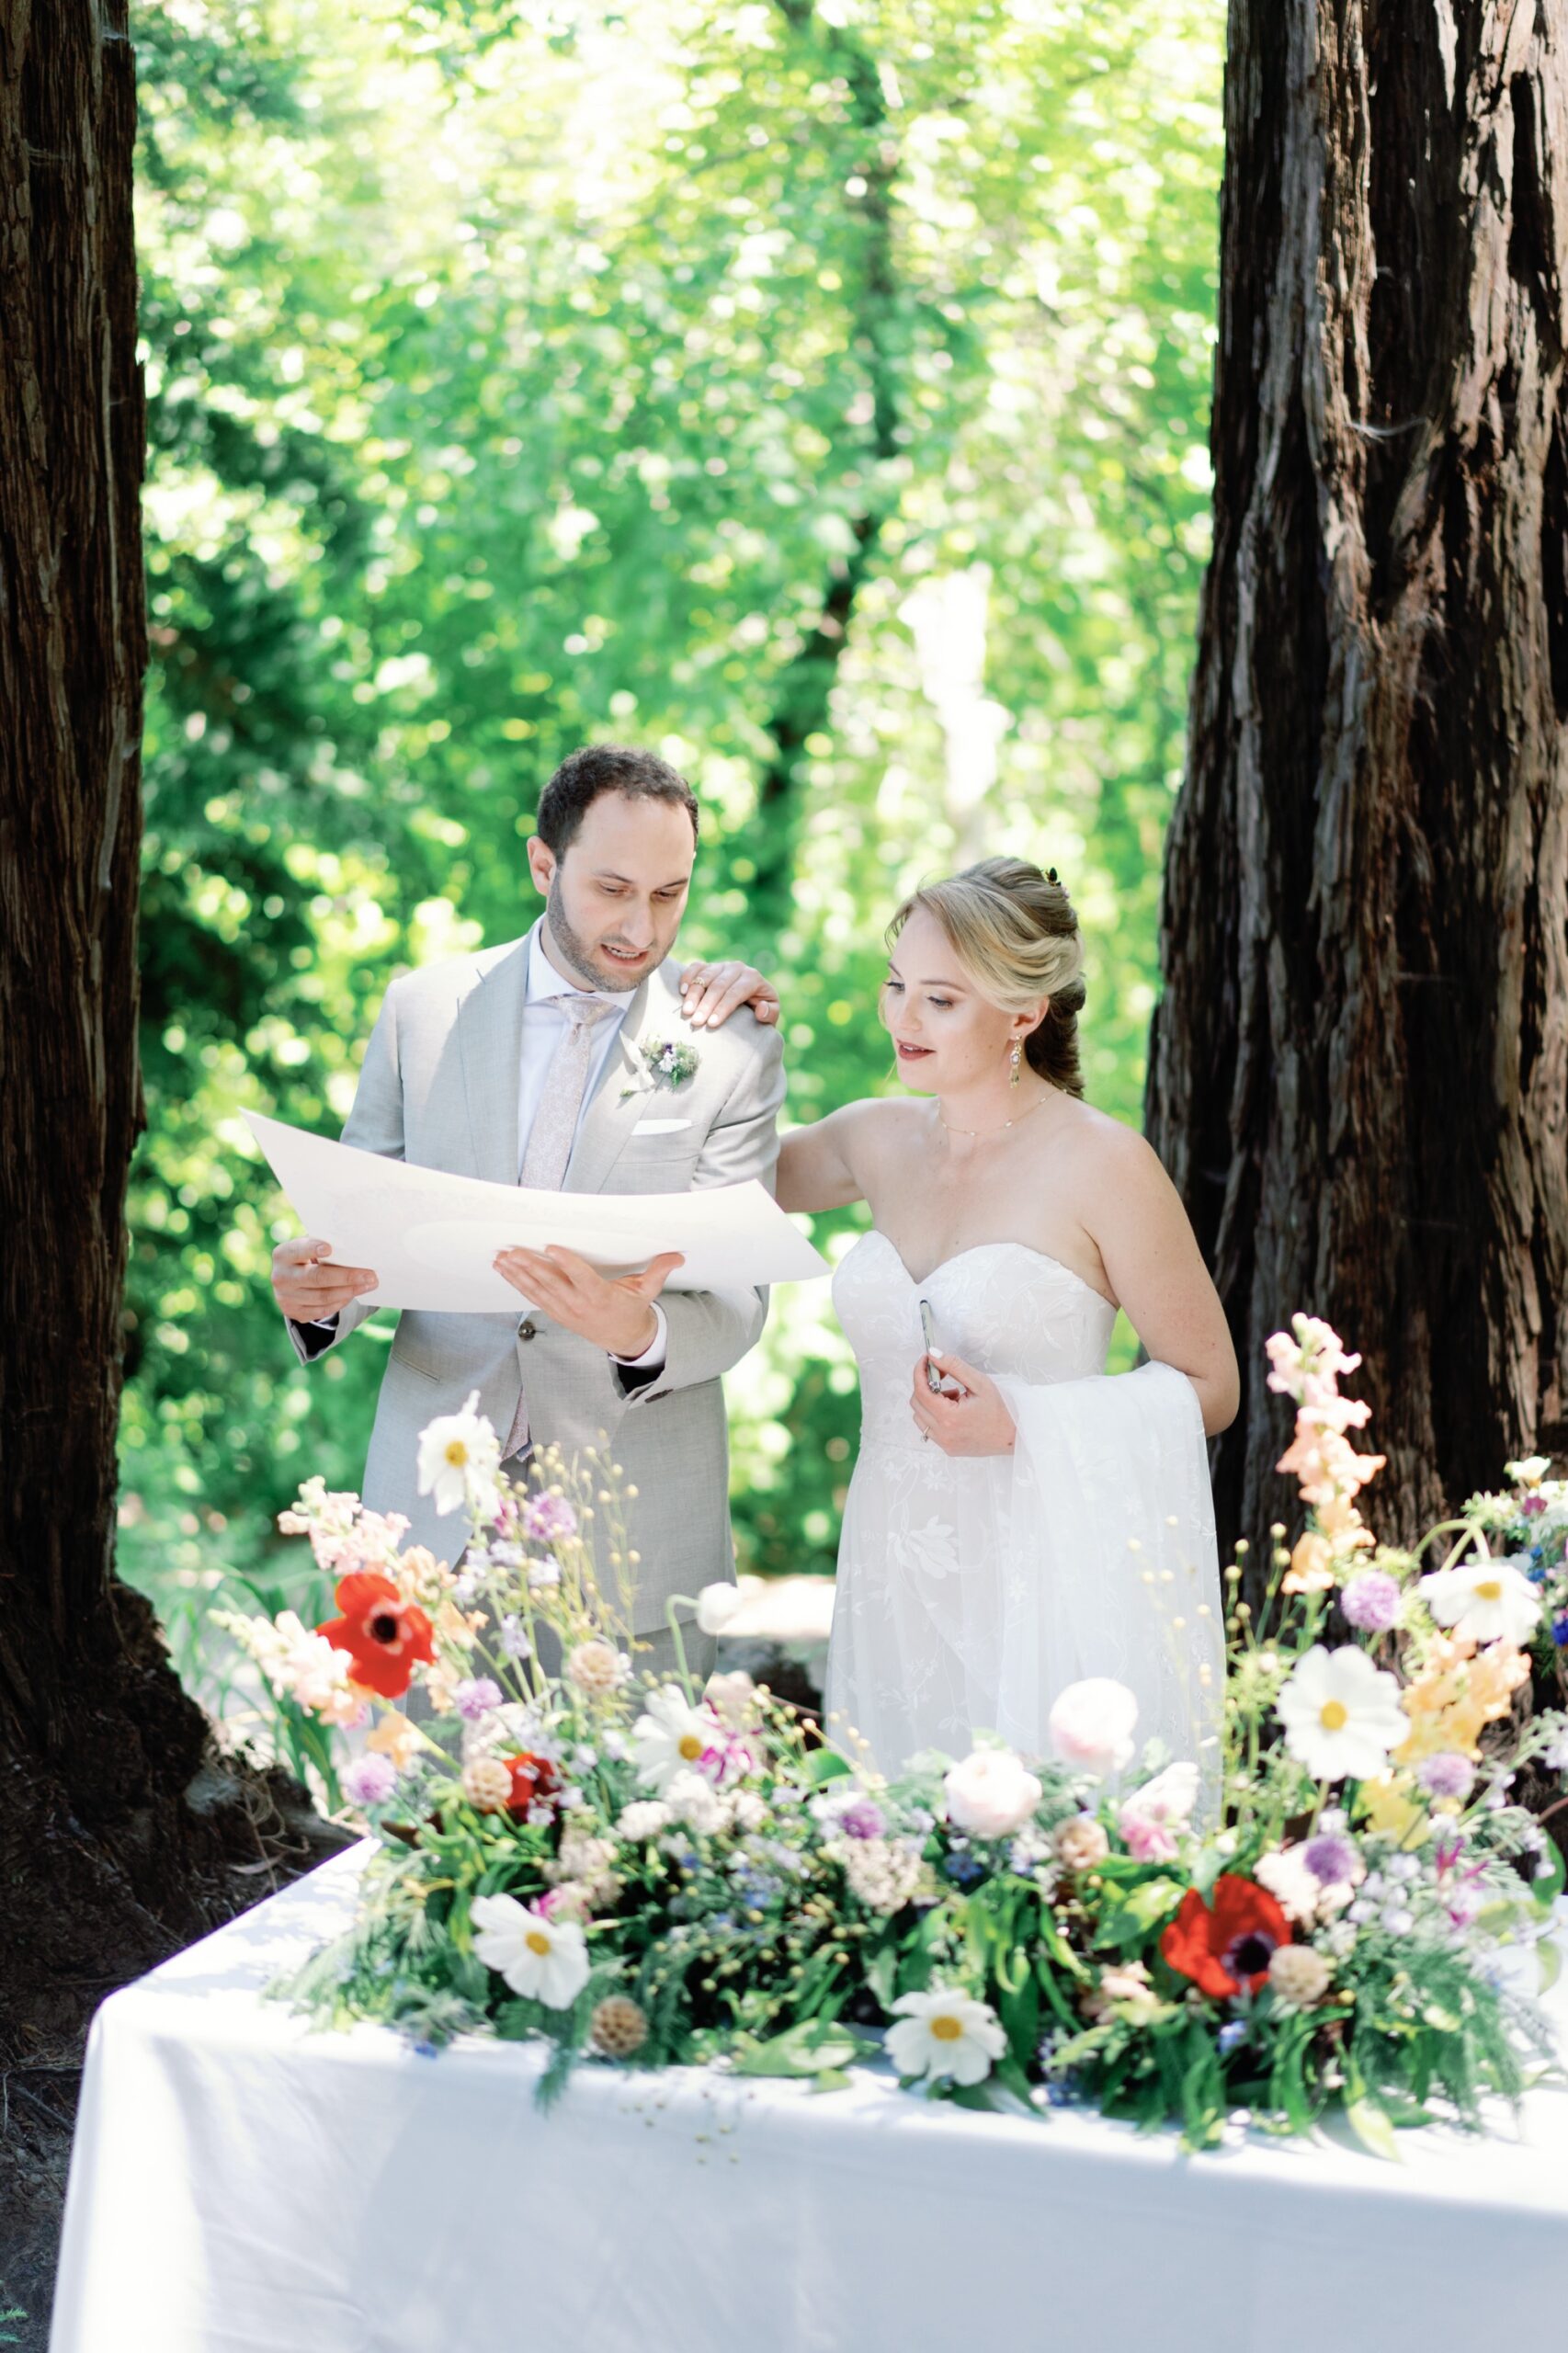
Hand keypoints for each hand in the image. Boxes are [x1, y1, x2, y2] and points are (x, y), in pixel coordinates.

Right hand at [271, 1235, 377, 1321]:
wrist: (290, 1282)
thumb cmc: (307, 1258)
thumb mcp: (309, 1247)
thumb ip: (324, 1245)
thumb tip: (355, 1247)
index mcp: (283, 1255)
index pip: (298, 1251)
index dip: (312, 1249)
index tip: (330, 1248)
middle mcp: (281, 1277)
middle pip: (317, 1277)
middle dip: (346, 1276)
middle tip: (369, 1275)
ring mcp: (286, 1298)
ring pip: (323, 1296)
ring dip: (350, 1291)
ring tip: (369, 1284)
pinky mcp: (295, 1313)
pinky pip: (323, 1310)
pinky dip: (341, 1302)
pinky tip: (354, 1294)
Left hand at [492, 1244, 683, 1356]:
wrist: (624, 1340)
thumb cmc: (633, 1310)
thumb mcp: (647, 1291)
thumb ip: (659, 1270)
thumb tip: (678, 1255)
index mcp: (600, 1297)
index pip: (581, 1277)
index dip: (565, 1262)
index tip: (550, 1248)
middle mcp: (578, 1305)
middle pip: (551, 1284)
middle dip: (530, 1267)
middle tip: (512, 1251)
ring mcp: (564, 1311)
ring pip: (537, 1290)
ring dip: (517, 1274)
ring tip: (500, 1259)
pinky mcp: (556, 1312)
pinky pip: (533, 1296)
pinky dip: (517, 1283)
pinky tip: (505, 1270)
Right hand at [678, 960, 779, 1030]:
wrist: (751, 1000)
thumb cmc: (760, 1011)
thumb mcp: (772, 1014)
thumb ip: (770, 1013)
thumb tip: (760, 1008)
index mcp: (753, 978)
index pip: (736, 993)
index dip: (723, 1008)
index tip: (711, 1023)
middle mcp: (737, 968)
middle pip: (718, 985)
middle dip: (706, 1004)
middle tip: (696, 1022)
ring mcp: (721, 965)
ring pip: (705, 976)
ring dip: (694, 994)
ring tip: (686, 1011)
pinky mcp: (708, 966)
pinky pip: (695, 967)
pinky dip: (687, 977)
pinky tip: (681, 992)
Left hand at [908, 1350, 1016, 1456]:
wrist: (1011, 1436)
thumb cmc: (999, 1410)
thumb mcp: (979, 1383)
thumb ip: (954, 1366)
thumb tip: (933, 1355)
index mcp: (949, 1417)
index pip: (921, 1390)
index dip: (920, 1372)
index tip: (925, 1361)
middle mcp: (943, 1433)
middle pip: (916, 1402)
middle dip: (926, 1385)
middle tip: (942, 1376)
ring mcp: (943, 1443)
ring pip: (919, 1416)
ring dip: (930, 1401)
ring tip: (953, 1397)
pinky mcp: (946, 1448)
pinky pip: (928, 1428)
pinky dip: (934, 1415)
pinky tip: (953, 1410)